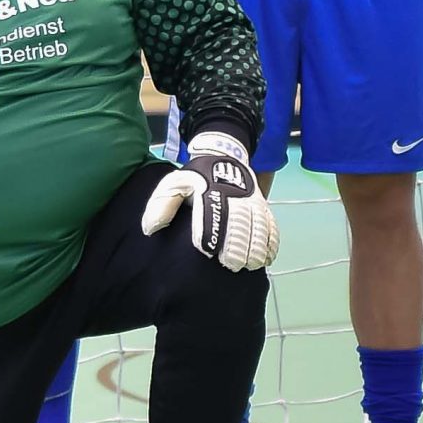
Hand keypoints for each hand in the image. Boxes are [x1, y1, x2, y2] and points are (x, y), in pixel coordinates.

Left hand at [141, 131, 277, 270]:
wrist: (224, 158)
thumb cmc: (195, 179)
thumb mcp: (174, 184)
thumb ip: (161, 205)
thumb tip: (150, 229)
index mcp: (208, 191)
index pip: (211, 213)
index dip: (210, 232)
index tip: (207, 250)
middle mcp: (233, 196)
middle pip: (239, 222)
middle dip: (237, 245)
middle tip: (232, 265)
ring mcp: (252, 201)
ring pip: (258, 225)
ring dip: (256, 246)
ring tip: (250, 264)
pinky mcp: (264, 207)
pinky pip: (271, 225)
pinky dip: (270, 242)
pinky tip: (266, 258)